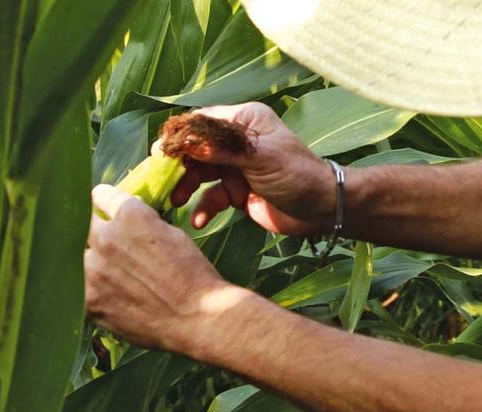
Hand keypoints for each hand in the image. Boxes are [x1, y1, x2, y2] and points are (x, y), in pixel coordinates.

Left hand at [84, 184, 249, 352]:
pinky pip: (77, 289)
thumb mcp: (172, 235)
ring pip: (75, 258)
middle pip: (80, 225)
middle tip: (99, 241)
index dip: (102, 202)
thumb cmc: (194, 276)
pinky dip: (88, 291)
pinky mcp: (89, 301)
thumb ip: (143, 225)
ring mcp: (93, 271)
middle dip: (90, 231)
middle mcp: (106, 238)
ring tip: (102, 274)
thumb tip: (127, 226)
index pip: (101, 196)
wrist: (198, 318)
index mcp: (130, 215)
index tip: (100, 208)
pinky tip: (104, 296)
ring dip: (86, 262)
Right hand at [170, 102, 333, 234]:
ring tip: (175, 201)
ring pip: (200, 174)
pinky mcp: (236, 193)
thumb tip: (187, 143)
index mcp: (243, 120)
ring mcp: (235, 167)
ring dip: (186, 188)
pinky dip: (203, 208)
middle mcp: (236, 141)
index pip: (203, 122)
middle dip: (179, 165)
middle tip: (161, 179)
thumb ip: (223, 150)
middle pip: (196, 149)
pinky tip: (199, 220)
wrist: (321, 210)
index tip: (160, 152)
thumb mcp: (260, 157)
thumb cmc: (296, 174)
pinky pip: (211, 198)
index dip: (181, 136)